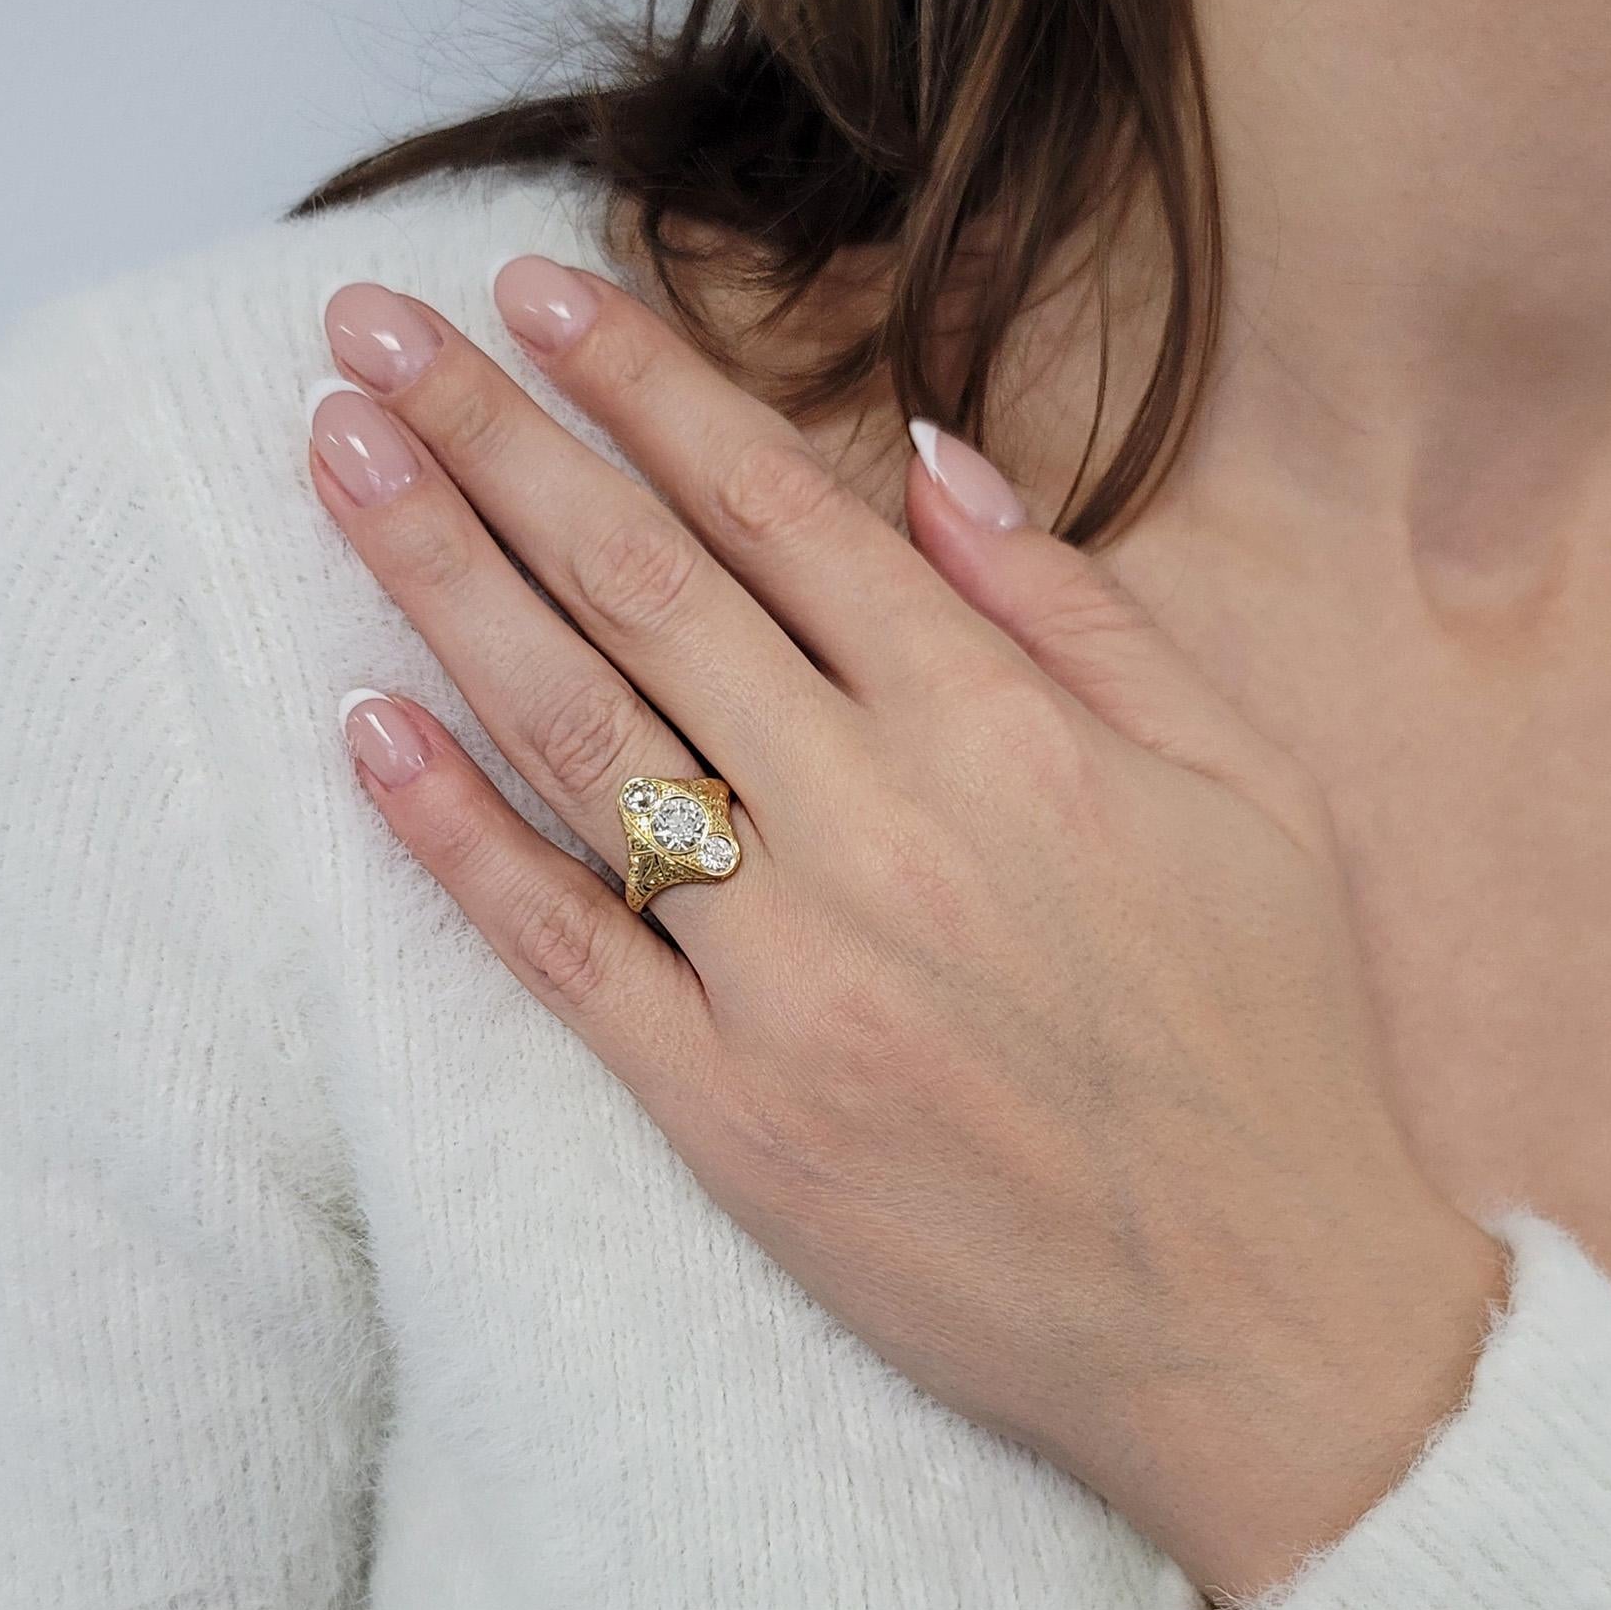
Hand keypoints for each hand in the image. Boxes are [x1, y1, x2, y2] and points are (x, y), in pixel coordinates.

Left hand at [307, 258, 1505, 1606]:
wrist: (1267, 1317)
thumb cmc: (1272, 1040)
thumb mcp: (1243, 789)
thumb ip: (1080, 615)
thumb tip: (931, 458)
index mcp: (1008, 731)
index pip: (779, 510)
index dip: (642, 387)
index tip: (533, 292)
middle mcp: (882, 825)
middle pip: (644, 588)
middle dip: (493, 438)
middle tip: (367, 331)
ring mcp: (791, 975)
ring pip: (579, 736)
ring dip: (443, 581)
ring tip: (338, 463)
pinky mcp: (730, 1116)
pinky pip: (565, 951)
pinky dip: (456, 837)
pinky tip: (364, 728)